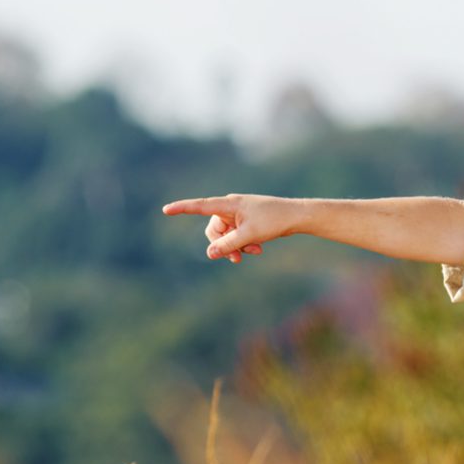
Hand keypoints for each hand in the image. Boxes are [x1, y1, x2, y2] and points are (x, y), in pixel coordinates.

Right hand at [162, 194, 292, 262]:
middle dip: (224, 245)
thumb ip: (228, 245)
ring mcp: (238, 215)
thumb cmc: (274, 220)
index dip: (183, 209)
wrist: (297, 217)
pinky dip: (244, 244)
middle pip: (214, 231)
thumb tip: (209, 254)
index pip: (201, 206)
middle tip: (238, 259)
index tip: (166, 210)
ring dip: (236, 247)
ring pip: (226, 236)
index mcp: (229, 204)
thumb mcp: (250, 235)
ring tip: (254, 252)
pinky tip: (258, 249)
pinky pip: (236, 236)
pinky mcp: (246, 222)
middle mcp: (231, 207)